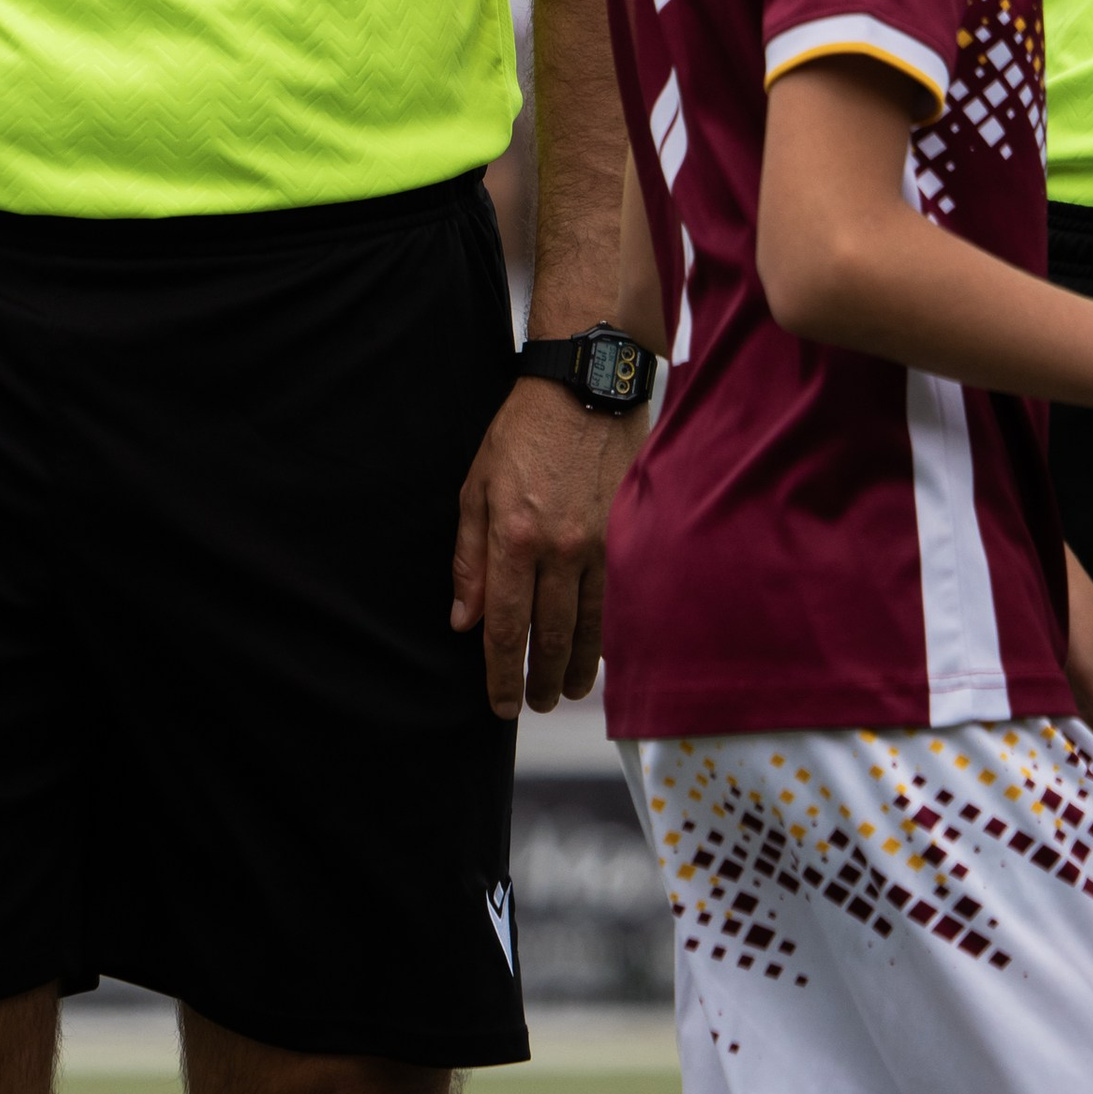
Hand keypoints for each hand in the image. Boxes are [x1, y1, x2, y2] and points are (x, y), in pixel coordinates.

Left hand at [450, 372, 642, 718]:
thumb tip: (463, 619)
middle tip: (538, 704)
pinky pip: (619, 599)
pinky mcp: (629, 535)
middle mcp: (559, 549)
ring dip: (580, 667)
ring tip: (571, 690)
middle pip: (551, 636)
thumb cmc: (522, 433)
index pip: (505, 626)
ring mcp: (601, 544)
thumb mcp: (476, 487)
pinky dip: (611, 633)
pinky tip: (606, 651)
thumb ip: (469, 558)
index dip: (501, 673)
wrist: (585, 388)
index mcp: (514, 538)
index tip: (501, 704)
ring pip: (591, 625)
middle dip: (542, 680)